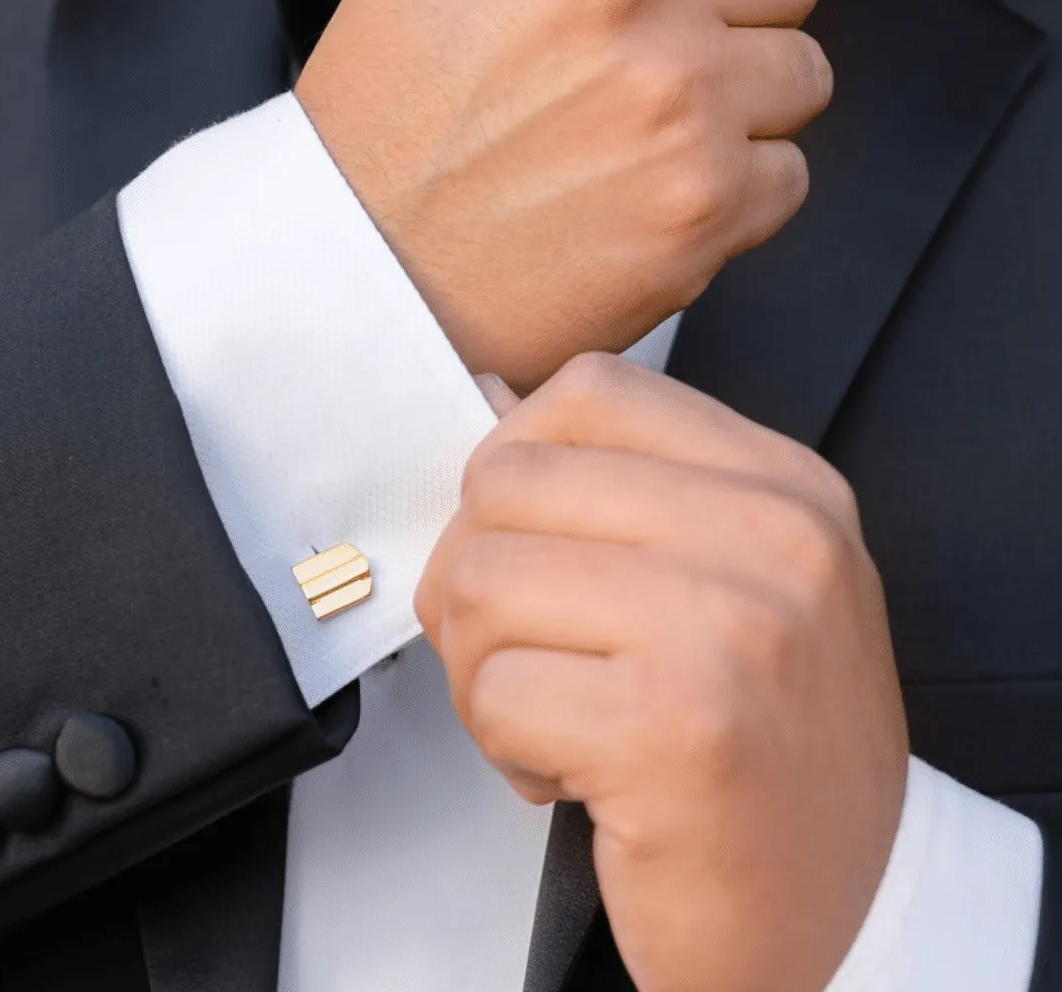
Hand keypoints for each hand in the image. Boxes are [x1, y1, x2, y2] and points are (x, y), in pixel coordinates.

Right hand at [295, 0, 830, 390]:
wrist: (357, 264)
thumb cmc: (391, 98)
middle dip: (732, 16)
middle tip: (646, 71)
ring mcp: (679, 97)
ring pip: (803, 73)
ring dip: (741, 107)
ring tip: (645, 139)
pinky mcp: (704, 204)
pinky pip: (788, 177)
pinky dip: (731, 197)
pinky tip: (645, 203)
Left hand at [415, 353, 907, 991]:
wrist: (829, 910)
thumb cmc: (752, 737)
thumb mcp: (726, 575)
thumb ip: (616, 479)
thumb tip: (486, 396)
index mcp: (787, 484)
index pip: (591, 390)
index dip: (512, 460)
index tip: (525, 542)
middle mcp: (778, 540)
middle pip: (508, 483)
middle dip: (472, 579)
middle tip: (523, 655)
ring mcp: (733, 630)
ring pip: (482, 582)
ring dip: (480, 669)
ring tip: (549, 718)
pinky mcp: (677, 731)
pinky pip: (494, 692)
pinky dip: (500, 743)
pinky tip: (566, 774)